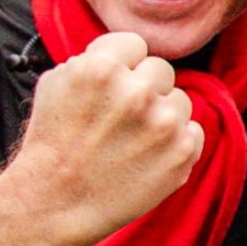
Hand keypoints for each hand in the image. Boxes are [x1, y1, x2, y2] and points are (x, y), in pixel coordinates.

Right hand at [0, 32, 203, 245]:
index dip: (123, 63)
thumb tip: (126, 52)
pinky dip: (176, 141)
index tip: (113, 84)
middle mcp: (137, 92)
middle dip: (143, 88)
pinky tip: (148, 155)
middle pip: (161, 70)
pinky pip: (193, 130)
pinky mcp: (184, 151)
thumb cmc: (53, 142)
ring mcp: (165, 123)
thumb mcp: (58, 84)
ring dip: (162, 114)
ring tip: (132, 139)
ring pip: (180, 99)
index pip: (134, 44)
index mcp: (101, 68)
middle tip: (121, 116)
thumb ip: (95, 59)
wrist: (56, 201)